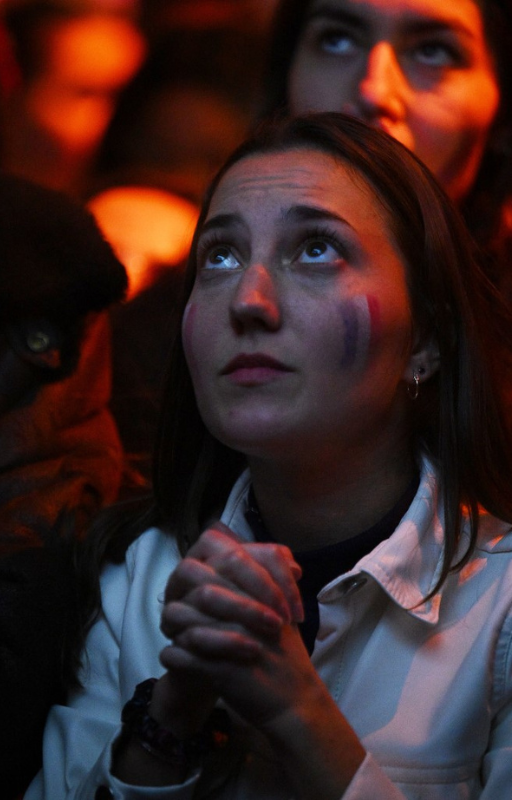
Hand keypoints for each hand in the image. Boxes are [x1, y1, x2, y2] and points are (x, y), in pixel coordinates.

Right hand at [160, 522, 303, 660]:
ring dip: (245, 611)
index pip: (245, 548)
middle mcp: (190, 569)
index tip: (296, 605)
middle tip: (285, 618)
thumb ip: (277, 577)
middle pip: (227, 562)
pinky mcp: (168, 629)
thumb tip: (295, 569)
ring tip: (273, 631)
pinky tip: (252, 650)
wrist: (219, 663)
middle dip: (263, 589)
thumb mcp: (264, 598)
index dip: (275, 573)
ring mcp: (175, 596)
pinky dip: (226, 640)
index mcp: (211, 552)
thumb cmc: (245, 624)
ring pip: (206, 593)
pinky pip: (192, 629)